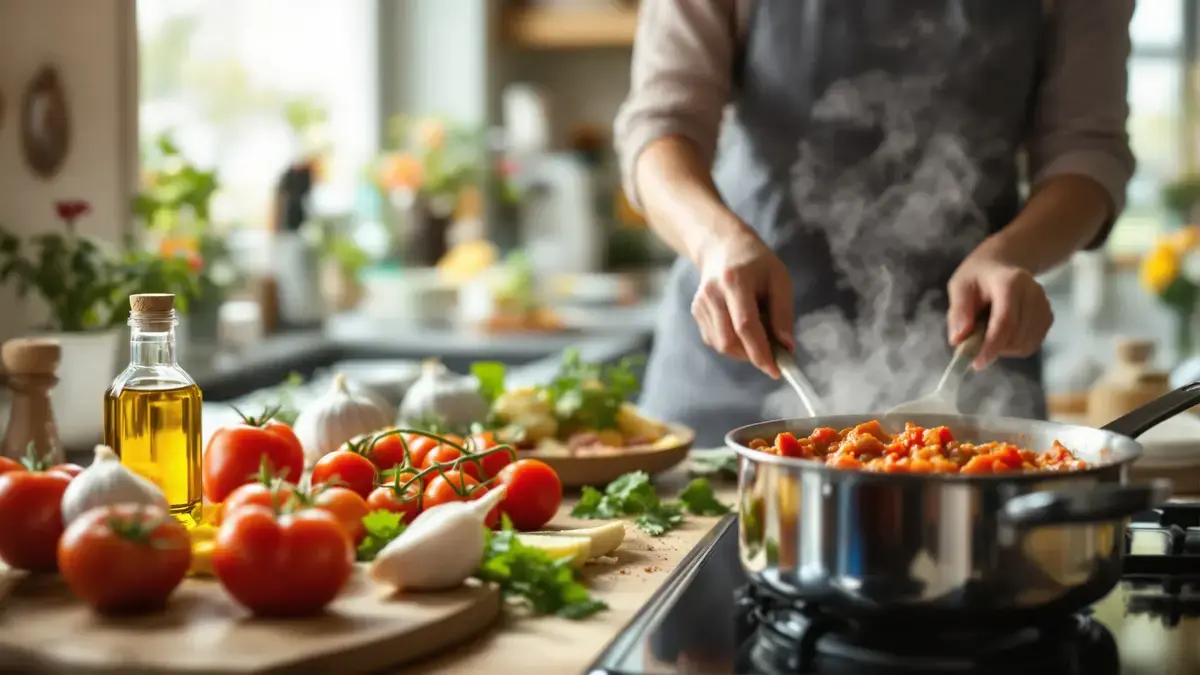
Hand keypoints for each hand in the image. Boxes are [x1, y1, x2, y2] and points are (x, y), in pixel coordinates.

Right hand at [693, 229, 794, 377]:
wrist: (723, 246)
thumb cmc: (757, 263)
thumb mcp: (779, 280)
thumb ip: (783, 314)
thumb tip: (787, 348)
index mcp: (735, 280)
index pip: (746, 325)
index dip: (760, 352)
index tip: (776, 370)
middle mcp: (712, 293)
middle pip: (729, 341)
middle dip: (752, 356)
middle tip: (773, 354)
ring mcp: (701, 303)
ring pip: (721, 345)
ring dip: (743, 351)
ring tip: (759, 334)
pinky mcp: (696, 311)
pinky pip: (715, 340)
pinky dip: (733, 344)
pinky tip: (742, 328)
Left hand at [947, 248, 1053, 369]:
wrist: (1004, 264)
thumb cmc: (978, 277)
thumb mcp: (960, 286)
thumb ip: (958, 312)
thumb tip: (958, 340)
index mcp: (1010, 282)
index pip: (1006, 321)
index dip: (992, 346)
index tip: (977, 363)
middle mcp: (1034, 293)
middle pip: (1017, 336)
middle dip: (994, 348)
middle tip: (974, 343)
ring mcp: (1044, 305)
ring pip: (1025, 344)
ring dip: (1003, 349)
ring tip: (987, 332)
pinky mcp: (1048, 317)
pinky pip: (1031, 344)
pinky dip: (1014, 347)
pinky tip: (1002, 333)